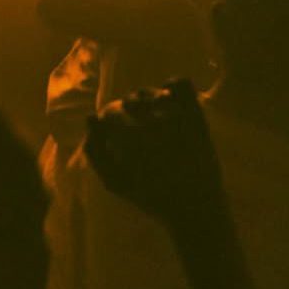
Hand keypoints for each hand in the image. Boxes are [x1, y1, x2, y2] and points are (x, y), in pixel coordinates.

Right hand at [85, 78, 222, 227]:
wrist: (197, 205)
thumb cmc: (152, 197)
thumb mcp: (114, 181)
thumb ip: (96, 151)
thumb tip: (90, 119)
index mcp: (131, 136)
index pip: (110, 113)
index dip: (107, 123)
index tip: (112, 133)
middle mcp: (154, 120)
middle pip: (129, 101)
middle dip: (124, 113)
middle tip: (131, 128)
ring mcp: (178, 114)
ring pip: (150, 92)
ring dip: (144, 101)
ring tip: (147, 117)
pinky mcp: (196, 113)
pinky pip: (180, 83)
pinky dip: (171, 86)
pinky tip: (168, 102)